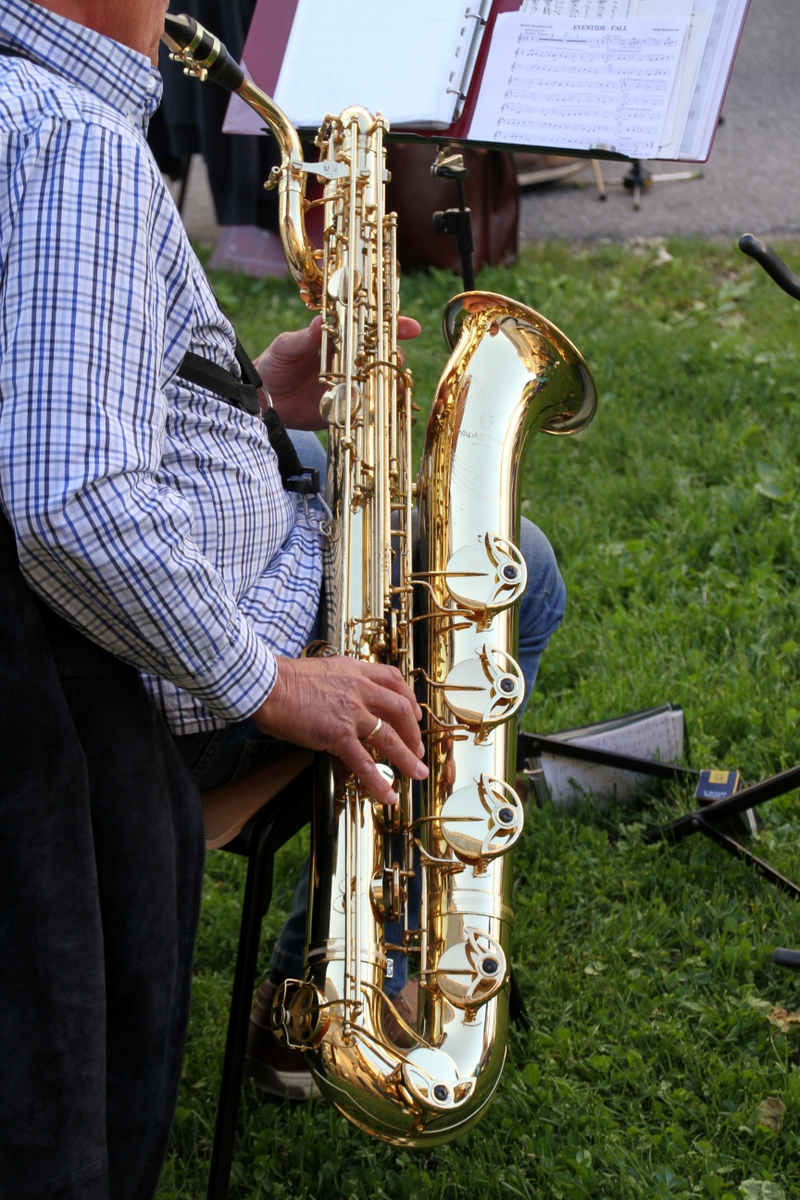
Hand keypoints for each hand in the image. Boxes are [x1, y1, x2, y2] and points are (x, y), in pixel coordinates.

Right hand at [251, 655, 426, 804]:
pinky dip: (378, 782)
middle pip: (401, 710)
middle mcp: (360, 689)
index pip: (393, 680)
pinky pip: (364, 762)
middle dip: (414, 733)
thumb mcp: (323, 669)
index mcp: (355, 671)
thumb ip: (340, 680)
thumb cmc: (285, 679)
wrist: (267, 685)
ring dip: (408, 759)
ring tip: (417, 774)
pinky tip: (388, 796)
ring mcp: (352, 712)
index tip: (414, 712)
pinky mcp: (338, 734)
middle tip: (418, 748)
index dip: (408, 698)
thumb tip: (343, 693)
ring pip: (390, 738)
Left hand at [253, 314, 421, 430]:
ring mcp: (348, 386)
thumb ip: (304, 338)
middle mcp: (348, 362)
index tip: (410, 327)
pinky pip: (365, 409)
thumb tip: (321, 321)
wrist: (262, 398)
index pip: (368, 329)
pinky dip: (377, 410)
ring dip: (389, 383)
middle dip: (394, 356)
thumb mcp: (286, 347)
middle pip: (380, 357)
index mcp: (337, 340)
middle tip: (396, 358)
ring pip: (378, 383)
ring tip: (393, 384)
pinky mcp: (343, 410)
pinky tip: (384, 409)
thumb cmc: (273, 364)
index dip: (392, 326)